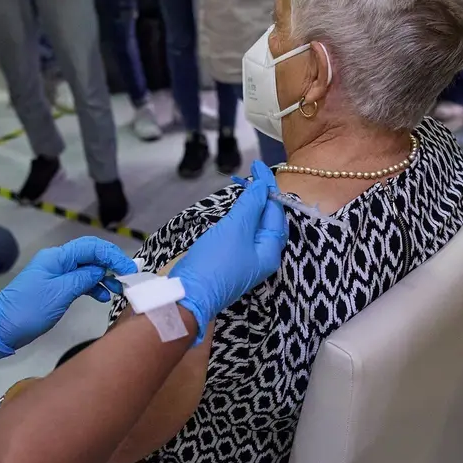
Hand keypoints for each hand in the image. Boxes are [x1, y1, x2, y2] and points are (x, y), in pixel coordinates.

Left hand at [0, 237, 137, 358]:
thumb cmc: (29, 310)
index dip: (112, 255)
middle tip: (128, 279)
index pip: (91, 247)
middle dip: (111, 264)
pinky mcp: (56, 288)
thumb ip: (84, 278)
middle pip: (90, 255)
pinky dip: (93, 286)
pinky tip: (103, 296)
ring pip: (87, 269)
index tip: (129, 269)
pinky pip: (80, 281)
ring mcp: (56, 275)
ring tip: (118, 290)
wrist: (1, 327)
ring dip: (104, 277)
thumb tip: (101, 269)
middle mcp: (58, 261)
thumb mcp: (60, 293)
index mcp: (57, 257)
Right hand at [169, 161, 287, 341]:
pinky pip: (241, 237)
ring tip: (246, 188)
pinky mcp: (229, 264)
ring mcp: (246, 262)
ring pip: (255, 229)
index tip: (259, 165)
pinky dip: (240, 220)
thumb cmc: (215, 262)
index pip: (275, 212)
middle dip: (263, 197)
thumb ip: (251, 205)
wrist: (187, 296)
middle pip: (268, 221)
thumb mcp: (235, 229)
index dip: (268, 187)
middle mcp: (262, 258)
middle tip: (253, 173)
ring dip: (252, 207)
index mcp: (270, 251)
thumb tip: (262, 186)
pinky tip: (234, 213)